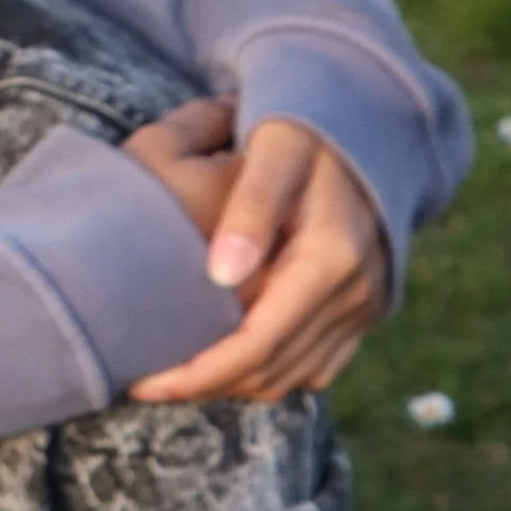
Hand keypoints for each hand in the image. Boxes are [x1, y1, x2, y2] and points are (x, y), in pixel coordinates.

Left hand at [128, 110, 390, 404]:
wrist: (367, 124)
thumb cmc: (304, 130)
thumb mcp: (275, 150)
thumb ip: (251, 206)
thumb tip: (221, 275)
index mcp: (332, 260)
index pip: (258, 345)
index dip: (198, 374)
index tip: (143, 383)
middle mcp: (357, 292)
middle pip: (272, 371)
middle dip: (205, 386)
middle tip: (144, 382)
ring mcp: (366, 305)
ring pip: (291, 377)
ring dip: (231, 385)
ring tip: (171, 375)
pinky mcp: (364, 310)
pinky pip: (313, 366)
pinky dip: (264, 372)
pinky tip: (218, 359)